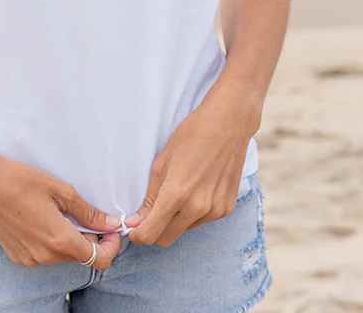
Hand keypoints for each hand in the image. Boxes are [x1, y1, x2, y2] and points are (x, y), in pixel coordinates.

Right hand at [0, 151, 128, 269]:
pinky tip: (45, 220)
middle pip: (80, 257)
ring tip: (62, 214)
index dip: (110, 246)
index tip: (110, 229)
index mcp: (59, 240)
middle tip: (88, 215)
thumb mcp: (62, 192)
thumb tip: (110, 223)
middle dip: (91, 239)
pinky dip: (52, 242)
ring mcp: (29, 258)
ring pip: (63, 256)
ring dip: (71, 239)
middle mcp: (44, 256)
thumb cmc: (22, 182)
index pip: (98, 259)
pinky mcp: (17, 256)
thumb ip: (89, 213)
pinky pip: (45, 254)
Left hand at [124, 94, 258, 247]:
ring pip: (184, 230)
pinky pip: (202, 221)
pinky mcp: (226, 209)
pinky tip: (198, 191)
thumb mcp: (162, 164)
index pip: (149, 235)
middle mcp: (197, 207)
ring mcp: (214, 210)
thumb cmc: (191, 137)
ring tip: (180, 194)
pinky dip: (194, 214)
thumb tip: (136, 222)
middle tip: (151, 214)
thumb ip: (149, 198)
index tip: (134, 227)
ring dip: (176, 221)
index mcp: (176, 195)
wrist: (229, 123)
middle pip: (165, 239)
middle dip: (154, 231)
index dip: (137, 234)